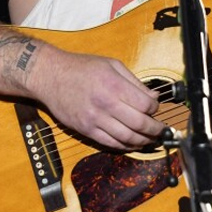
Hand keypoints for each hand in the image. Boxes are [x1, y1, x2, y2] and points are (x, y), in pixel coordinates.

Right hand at [30, 49, 165, 150]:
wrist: (50, 76)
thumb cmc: (80, 68)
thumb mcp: (110, 65)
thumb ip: (134, 82)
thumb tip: (153, 97)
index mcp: (114, 85)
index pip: (145, 104)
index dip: (156, 109)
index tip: (156, 108)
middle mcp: (106, 104)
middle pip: (140, 124)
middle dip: (155, 129)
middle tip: (161, 130)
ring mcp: (95, 119)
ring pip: (127, 138)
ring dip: (143, 141)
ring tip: (150, 139)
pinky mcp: (86, 129)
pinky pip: (110, 143)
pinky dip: (125, 146)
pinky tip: (132, 143)